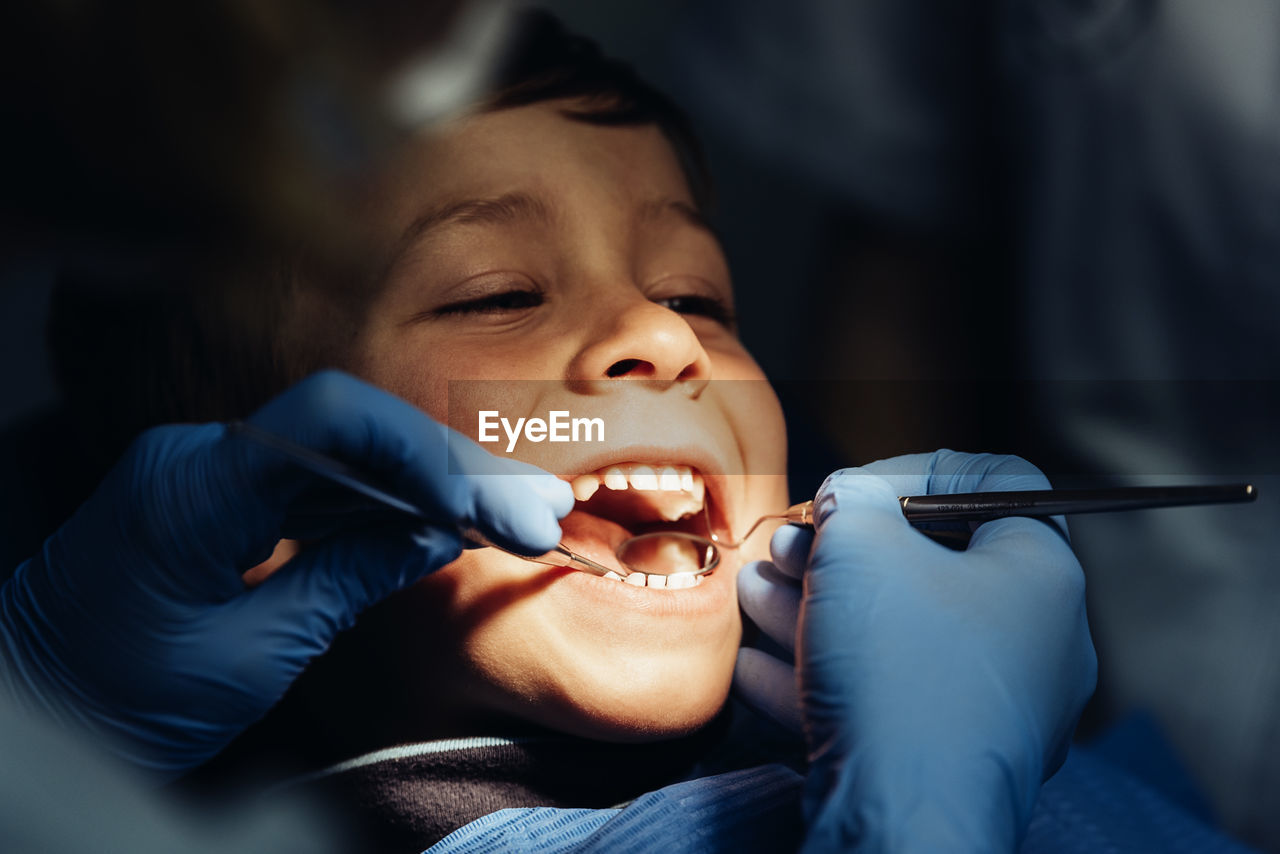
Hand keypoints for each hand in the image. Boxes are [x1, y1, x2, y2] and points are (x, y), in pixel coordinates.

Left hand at [0, 371, 571, 778]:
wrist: (37, 711)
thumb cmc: (120, 700)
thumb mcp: (247, 658)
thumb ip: (345, 582)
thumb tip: (432, 537)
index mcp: (192, 487)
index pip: (328, 420)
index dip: (418, 449)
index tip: (480, 504)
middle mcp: (203, 458)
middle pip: (352, 434)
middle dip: (449, 471)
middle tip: (535, 513)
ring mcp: (213, 474)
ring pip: (345, 458)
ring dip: (431, 488)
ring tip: (520, 519)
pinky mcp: (224, 499)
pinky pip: (318, 486)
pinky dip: (386, 507)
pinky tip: (450, 525)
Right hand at [735, 451, 1095, 852]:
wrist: (903, 816)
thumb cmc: (899, 668)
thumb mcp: (861, 547)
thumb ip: (852, 501)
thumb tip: (847, 501)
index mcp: (1042, 575)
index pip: (996, 483)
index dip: (914, 470)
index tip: (854, 489)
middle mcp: (1033, 642)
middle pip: (930, 566)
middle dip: (842, 550)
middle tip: (787, 545)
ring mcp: (990, 708)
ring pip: (894, 635)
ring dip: (816, 607)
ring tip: (754, 592)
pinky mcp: (945, 759)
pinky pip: (882, 698)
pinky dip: (820, 674)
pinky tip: (757, 665)